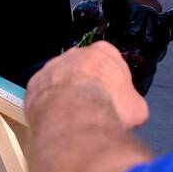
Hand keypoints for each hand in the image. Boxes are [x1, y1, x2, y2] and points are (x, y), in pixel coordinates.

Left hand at [26, 43, 148, 129]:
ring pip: (60, 79)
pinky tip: (56, 119)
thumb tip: (132, 111)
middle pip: (82, 68)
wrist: (76, 117)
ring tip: (72, 116)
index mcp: (104, 52)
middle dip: (86, 84)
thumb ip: (132, 102)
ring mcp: (52, 66)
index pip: (110, 61)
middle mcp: (76, 53)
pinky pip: (42, 93)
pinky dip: (48, 105)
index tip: (113, 96)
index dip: (112, 81)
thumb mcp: (137, 108)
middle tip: (92, 106)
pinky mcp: (35, 83)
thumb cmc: (109, 107)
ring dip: (65, 94)